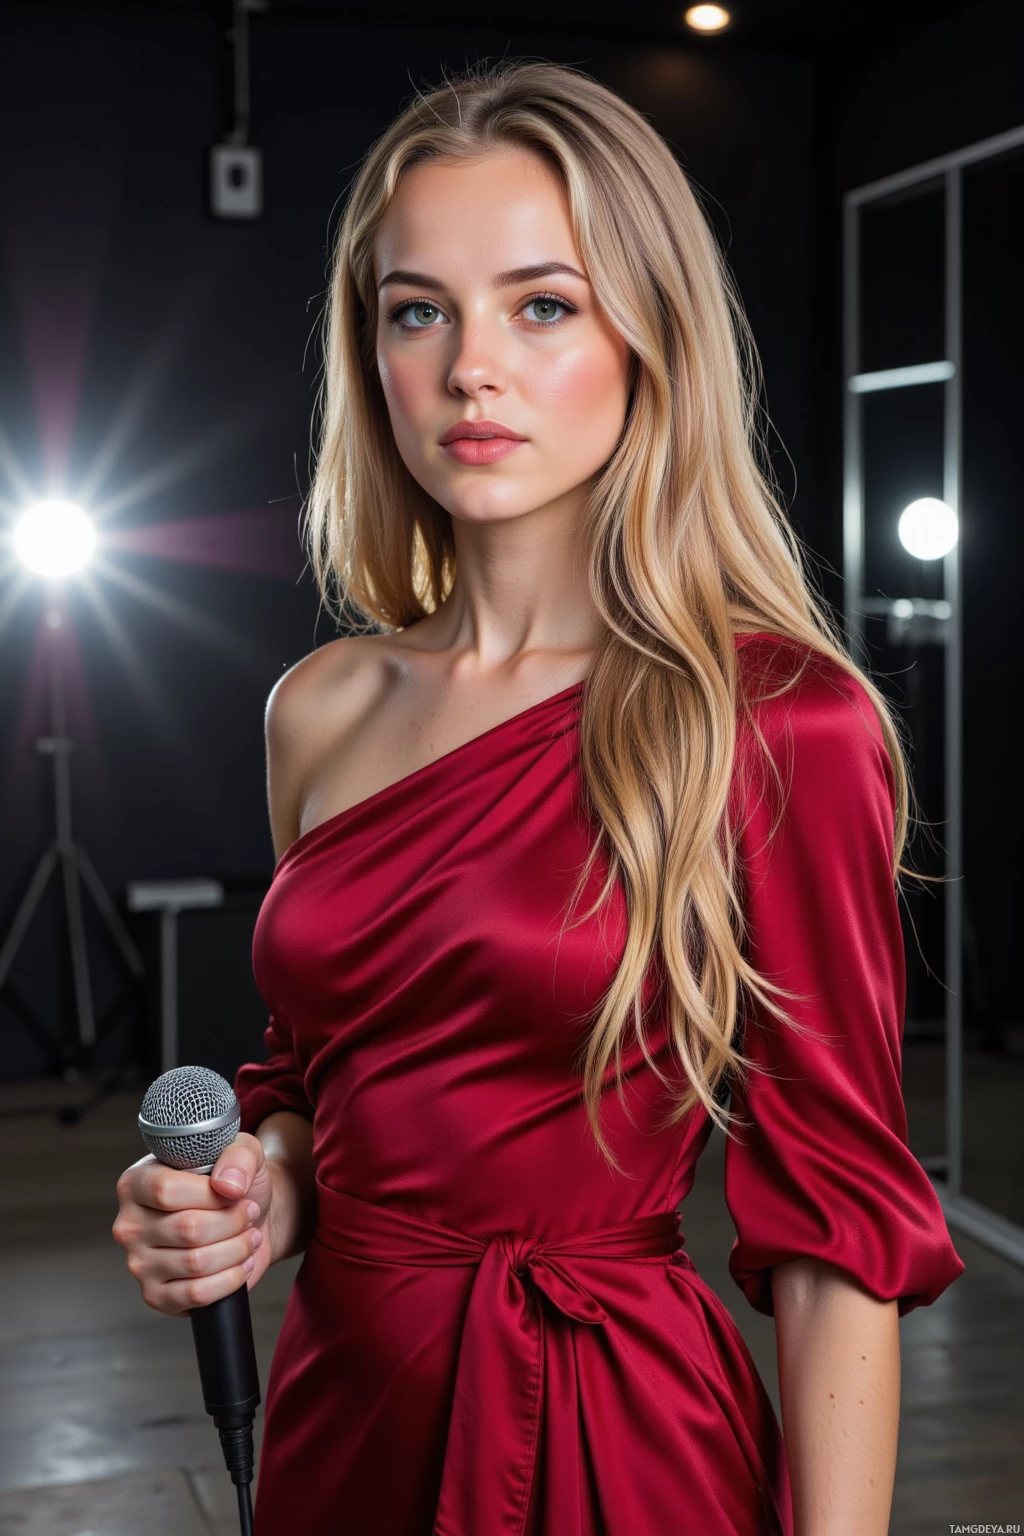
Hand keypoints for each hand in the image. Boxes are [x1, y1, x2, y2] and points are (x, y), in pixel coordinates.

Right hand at [112, 1132, 274, 1315]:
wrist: (249, 1220)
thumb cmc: (236, 1184)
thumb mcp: (243, 1152)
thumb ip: (237, 1155)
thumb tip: (228, 1186)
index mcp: (136, 1183)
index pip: (166, 1191)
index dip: (211, 1195)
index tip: (237, 1192)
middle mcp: (130, 1225)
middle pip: (187, 1229)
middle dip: (232, 1222)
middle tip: (249, 1214)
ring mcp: (138, 1264)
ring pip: (196, 1263)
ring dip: (237, 1249)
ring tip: (249, 1237)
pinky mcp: (156, 1295)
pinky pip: (195, 1294)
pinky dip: (230, 1279)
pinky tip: (242, 1264)